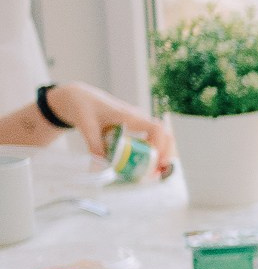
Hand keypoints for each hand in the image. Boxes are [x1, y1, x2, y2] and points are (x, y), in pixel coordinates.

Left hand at [45, 81, 175, 175]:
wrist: (78, 96)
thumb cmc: (83, 106)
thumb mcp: (86, 126)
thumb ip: (94, 145)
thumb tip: (102, 165)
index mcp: (129, 116)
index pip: (157, 128)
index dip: (161, 145)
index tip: (155, 159)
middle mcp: (139, 118)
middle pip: (166, 134)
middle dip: (167, 154)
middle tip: (160, 172)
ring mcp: (139, 122)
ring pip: (162, 137)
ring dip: (163, 154)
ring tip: (156, 172)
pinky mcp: (135, 127)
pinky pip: (153, 139)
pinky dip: (155, 152)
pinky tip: (148, 164)